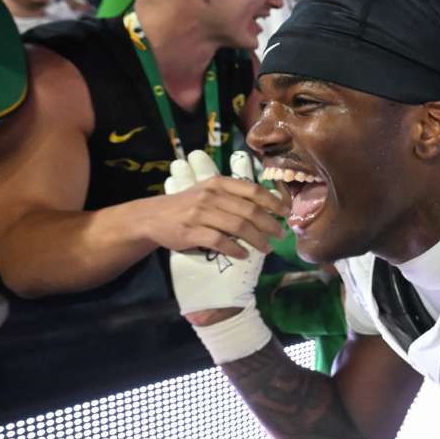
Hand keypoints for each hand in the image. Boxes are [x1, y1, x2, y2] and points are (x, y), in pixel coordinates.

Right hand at [168, 151, 268, 317]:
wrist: (152, 216)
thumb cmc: (188, 204)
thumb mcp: (209, 192)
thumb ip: (234, 195)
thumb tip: (269, 203)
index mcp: (219, 183)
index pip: (253, 190)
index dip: (274, 202)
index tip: (286, 213)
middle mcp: (211, 196)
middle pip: (250, 211)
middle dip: (270, 224)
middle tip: (281, 235)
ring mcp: (201, 214)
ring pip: (239, 227)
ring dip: (257, 240)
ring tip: (267, 248)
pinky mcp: (192, 232)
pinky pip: (220, 242)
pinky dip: (235, 249)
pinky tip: (244, 254)